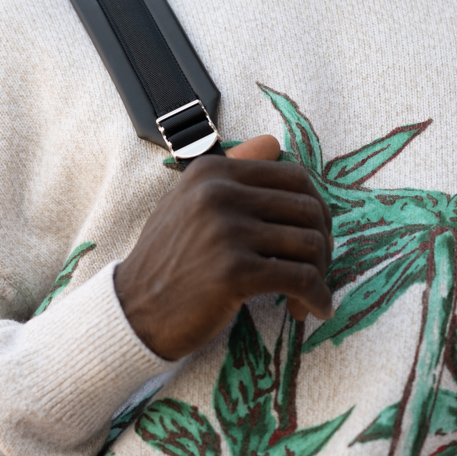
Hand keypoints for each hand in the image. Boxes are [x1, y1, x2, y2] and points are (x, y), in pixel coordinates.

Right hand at [115, 135, 333, 360]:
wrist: (134, 313)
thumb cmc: (168, 263)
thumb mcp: (189, 205)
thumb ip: (231, 172)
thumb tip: (273, 142)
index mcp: (213, 172)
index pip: (295, 178)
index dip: (317, 210)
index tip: (313, 239)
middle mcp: (219, 194)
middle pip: (308, 210)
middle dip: (323, 246)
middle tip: (316, 273)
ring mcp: (226, 231)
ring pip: (310, 244)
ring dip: (320, 277)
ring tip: (308, 299)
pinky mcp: (234, 272)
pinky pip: (301, 279)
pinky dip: (317, 297)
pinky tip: (314, 310)